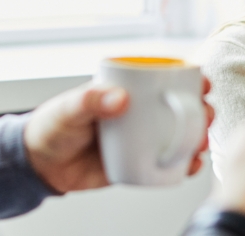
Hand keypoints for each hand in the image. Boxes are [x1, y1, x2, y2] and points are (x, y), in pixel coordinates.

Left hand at [23, 77, 214, 192]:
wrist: (41, 165)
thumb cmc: (53, 126)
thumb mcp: (69, 107)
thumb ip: (91, 100)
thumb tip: (121, 98)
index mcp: (129, 91)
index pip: (165, 78)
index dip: (189, 78)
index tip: (201, 81)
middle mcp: (142, 113)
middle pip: (181, 108)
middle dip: (201, 110)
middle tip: (204, 116)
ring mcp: (143, 138)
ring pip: (180, 136)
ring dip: (198, 138)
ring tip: (199, 144)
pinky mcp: (139, 163)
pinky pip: (167, 164)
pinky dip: (183, 165)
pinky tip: (190, 166)